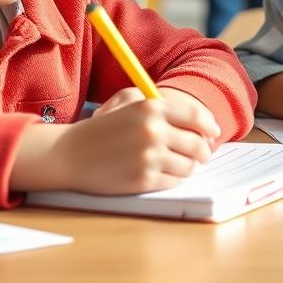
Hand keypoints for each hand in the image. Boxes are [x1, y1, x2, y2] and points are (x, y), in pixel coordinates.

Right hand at [12, 94, 219, 194]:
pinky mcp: (143, 180)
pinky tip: (160, 173)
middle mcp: (154, 131)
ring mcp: (149, 157)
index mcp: (152, 108)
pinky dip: (172, 179)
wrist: (69, 154)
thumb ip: (164, 106)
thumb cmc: (102, 127)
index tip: (213, 134)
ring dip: (187, 166)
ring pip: (189, 166)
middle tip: (199, 154)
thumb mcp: (128, 100)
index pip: (197, 117)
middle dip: (202, 151)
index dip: (210, 127)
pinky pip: (174, 181)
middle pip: (198, 145)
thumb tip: (201, 122)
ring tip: (176, 163)